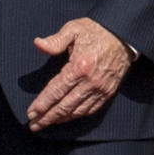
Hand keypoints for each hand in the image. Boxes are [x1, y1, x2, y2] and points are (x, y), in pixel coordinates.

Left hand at [26, 17, 132, 131]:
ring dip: (60, 120)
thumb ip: (55, 40)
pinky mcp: (108, 92)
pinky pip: (90, 109)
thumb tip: (37, 44)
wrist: (123, 36)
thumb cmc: (95, 31)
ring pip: (77, 111)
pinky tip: (66, 118)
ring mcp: (101, 89)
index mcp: (79, 67)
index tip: (31, 113)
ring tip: (46, 123)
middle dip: (47, 117)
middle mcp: (90, 82)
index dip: (42, 104)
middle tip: (33, 125)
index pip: (56, 91)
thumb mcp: (73, 29)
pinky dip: (76, 116)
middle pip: (65, 106)